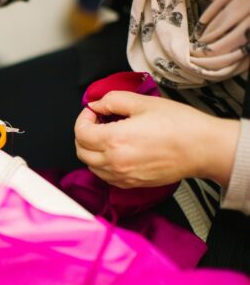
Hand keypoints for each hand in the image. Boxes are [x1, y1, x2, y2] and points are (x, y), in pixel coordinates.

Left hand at [74, 91, 239, 187]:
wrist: (203, 148)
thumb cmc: (179, 125)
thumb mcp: (143, 102)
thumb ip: (112, 101)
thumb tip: (96, 105)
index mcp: (115, 140)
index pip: (80, 132)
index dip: (83, 118)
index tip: (93, 111)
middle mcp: (115, 162)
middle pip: (81, 150)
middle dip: (84, 133)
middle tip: (98, 121)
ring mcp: (122, 176)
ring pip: (90, 165)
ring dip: (91, 149)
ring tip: (107, 135)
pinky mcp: (131, 184)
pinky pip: (105, 176)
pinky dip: (102, 164)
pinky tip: (116, 151)